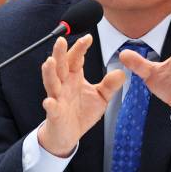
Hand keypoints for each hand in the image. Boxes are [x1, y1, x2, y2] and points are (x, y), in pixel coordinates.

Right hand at [39, 34, 124, 156]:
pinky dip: (50, 105)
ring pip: (51, 82)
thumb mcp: (100, 97)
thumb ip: (109, 85)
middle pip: (60, 66)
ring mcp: (57, 98)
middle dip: (60, 53)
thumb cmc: (82, 112)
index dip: (81, 48)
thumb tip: (121, 72)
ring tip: (49, 62)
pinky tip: (49, 102)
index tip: (88, 37)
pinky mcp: (55, 114)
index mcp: (73, 77)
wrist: (68, 134)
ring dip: (49, 73)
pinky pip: (52, 109)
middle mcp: (63, 84)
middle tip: (61, 40)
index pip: (76, 58)